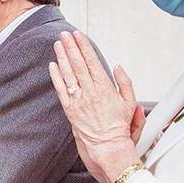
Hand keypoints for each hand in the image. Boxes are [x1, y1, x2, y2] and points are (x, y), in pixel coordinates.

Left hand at [48, 31, 141, 182]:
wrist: (109, 148)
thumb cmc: (120, 128)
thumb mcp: (130, 103)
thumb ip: (125, 83)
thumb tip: (118, 67)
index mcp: (105, 88)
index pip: (92, 62)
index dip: (84, 47)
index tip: (79, 35)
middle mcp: (90, 92)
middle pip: (78, 65)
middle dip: (71, 47)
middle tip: (64, 34)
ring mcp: (79, 101)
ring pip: (68, 74)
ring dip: (62, 57)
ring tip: (57, 44)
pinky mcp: (70, 111)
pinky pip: (61, 91)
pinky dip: (56, 77)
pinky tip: (52, 65)